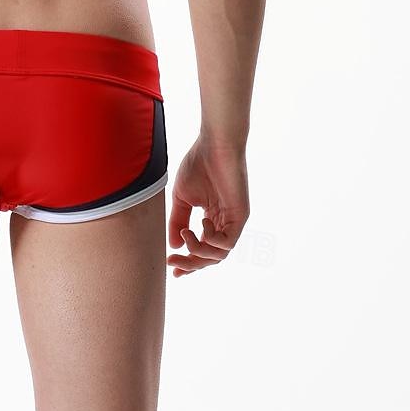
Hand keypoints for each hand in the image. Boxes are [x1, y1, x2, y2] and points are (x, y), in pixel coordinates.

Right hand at [166, 138, 249, 276]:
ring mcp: (233, 221)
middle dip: (191, 263)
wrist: (214, 146)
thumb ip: (178, 221)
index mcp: (210, 219)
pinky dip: (211, 240)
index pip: (201, 248)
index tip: (170, 265)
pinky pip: (227, 242)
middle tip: (173, 261)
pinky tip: (201, 223)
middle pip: (210, 257)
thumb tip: (174, 245)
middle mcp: (223, 223)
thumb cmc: (198, 165)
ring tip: (186, 234)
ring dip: (198, 251)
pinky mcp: (240, 216)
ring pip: (219, 254)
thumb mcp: (182, 198)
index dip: (187, 260)